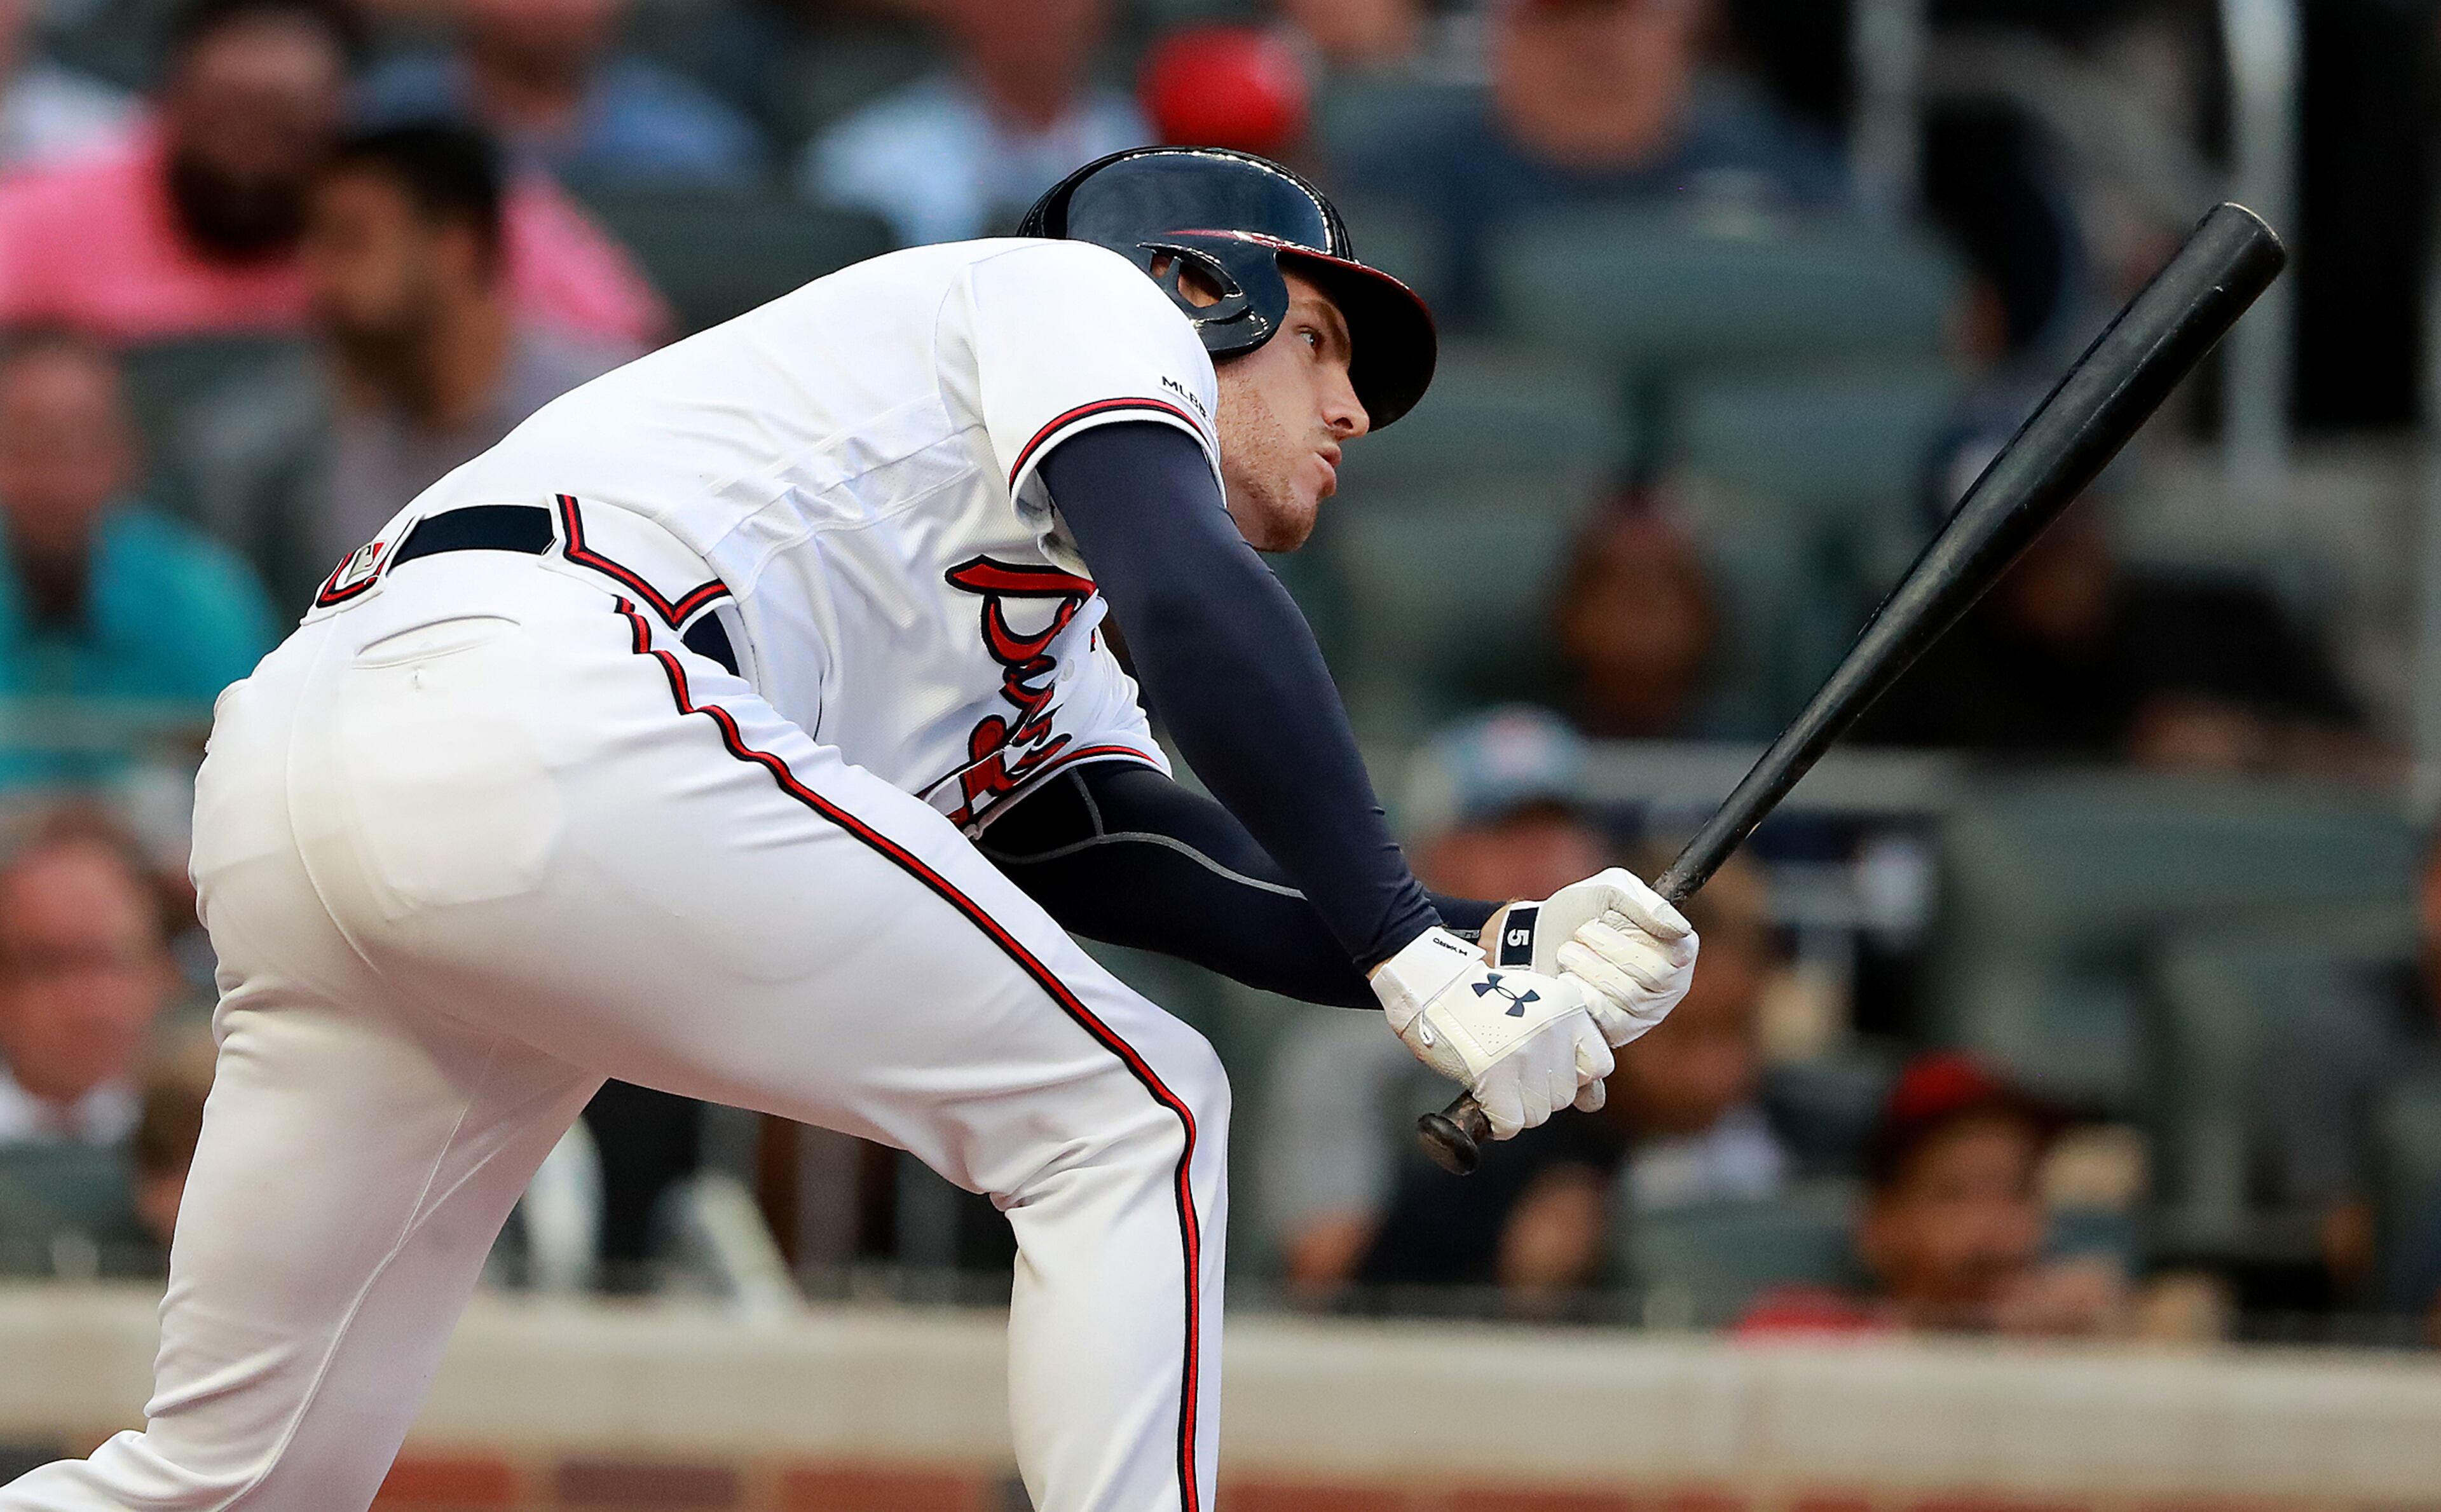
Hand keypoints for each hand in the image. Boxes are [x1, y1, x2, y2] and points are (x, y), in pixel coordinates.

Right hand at [1370, 927, 1613, 1138]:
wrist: (1433, 986)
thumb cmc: (1480, 998)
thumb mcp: (1535, 1008)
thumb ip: (1568, 1049)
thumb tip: (1594, 1102)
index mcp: (1569, 1009)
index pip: (1599, 1067)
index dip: (1575, 1077)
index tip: (1550, 1071)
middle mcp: (1554, 1031)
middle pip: (1564, 1095)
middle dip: (1537, 1093)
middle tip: (1509, 1070)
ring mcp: (1526, 1053)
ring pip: (1539, 1113)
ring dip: (1515, 1106)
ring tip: (1494, 1079)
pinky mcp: (1495, 1074)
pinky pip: (1511, 1123)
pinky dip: (1497, 1120)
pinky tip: (1485, 1099)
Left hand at [1490, 868, 1697, 1047]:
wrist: (1535, 940)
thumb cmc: (1580, 912)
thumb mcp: (1611, 891)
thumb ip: (1646, 905)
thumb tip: (1680, 929)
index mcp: (1676, 948)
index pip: (1679, 950)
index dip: (1642, 935)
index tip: (1608, 918)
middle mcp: (1670, 983)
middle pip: (1655, 973)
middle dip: (1611, 948)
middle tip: (1583, 932)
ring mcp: (1646, 1011)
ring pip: (1631, 995)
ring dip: (1591, 967)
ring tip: (1567, 952)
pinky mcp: (1619, 1031)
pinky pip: (1610, 1017)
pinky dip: (1584, 992)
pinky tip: (1567, 979)